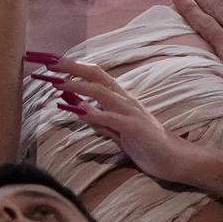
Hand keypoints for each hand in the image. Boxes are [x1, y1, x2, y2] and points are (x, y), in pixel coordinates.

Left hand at [29, 57, 182, 181]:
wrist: (174, 159)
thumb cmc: (146, 145)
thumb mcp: (117, 130)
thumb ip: (98, 119)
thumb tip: (77, 109)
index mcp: (120, 98)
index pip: (95, 76)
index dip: (74, 67)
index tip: (52, 62)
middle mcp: (125, 100)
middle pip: (96, 76)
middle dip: (72, 68)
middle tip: (48, 64)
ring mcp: (130, 112)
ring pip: (102, 92)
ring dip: (78, 86)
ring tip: (58, 84)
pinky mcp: (134, 128)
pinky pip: (112, 118)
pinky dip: (95, 113)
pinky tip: (80, 111)